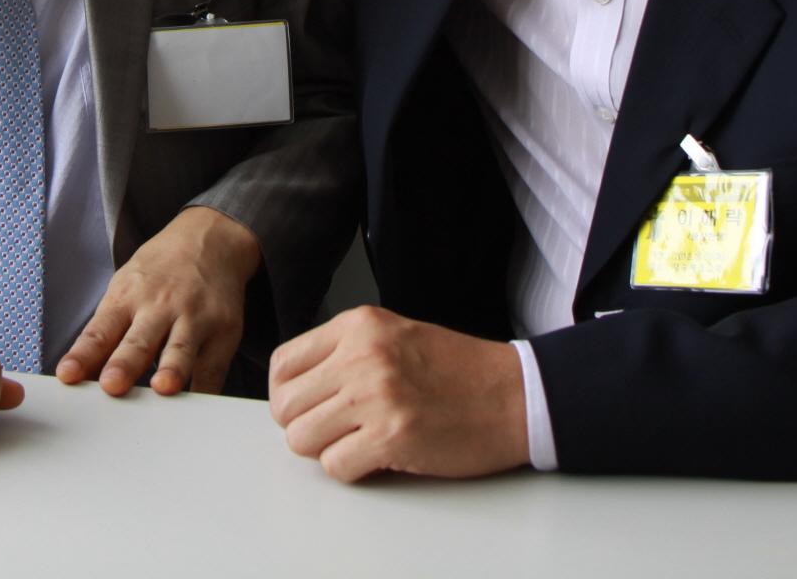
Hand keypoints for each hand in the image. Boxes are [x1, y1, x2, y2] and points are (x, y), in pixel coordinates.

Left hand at [55, 206, 260, 395]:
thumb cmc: (160, 271)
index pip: (100, 331)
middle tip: (111, 385)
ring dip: (171, 370)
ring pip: (180, 350)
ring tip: (163, 387)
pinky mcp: (224, 330)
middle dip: (124, 364)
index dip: (83, 354)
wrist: (211, 240)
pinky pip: (213, 367)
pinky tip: (196, 407)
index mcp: (127, 297)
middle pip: (138, 342)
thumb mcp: (126, 286)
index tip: (68, 375)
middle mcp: (159, 306)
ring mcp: (194, 317)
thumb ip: (108, 328)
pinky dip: (205, 389)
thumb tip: (83, 372)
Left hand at [267, 306, 529, 482]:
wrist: (514, 394)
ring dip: (325, 450)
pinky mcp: (392, 435)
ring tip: (357, 443)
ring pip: (301, 439)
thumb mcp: (394, 336)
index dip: (289, 395)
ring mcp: (376, 395)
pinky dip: (352, 470)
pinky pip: (335, 466)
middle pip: (286, 406)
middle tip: (336, 431)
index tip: (307, 407)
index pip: (282, 364)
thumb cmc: (459, 370)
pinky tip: (378, 457)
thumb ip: (345, 354)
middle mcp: (361, 356)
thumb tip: (297, 390)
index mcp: (358, 326)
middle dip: (305, 426)